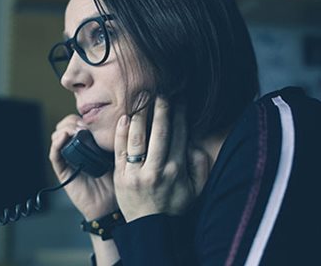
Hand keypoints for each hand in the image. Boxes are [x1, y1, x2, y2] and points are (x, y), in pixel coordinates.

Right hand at [49, 114, 117, 219]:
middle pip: (64, 126)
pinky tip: (63, 137)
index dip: (81, 117)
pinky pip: (54, 155)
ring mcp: (67, 159)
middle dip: (72, 121)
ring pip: (57, 137)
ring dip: (64, 129)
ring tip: (76, 131)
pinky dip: (56, 144)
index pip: (76, 121)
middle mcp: (75, 149)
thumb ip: (113, 139)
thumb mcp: (116, 154)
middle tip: (84, 125)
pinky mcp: (62, 171)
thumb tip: (119, 118)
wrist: (110, 204)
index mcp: (87, 143)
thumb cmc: (116, 180)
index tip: (92, 118)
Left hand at [113, 98, 196, 221]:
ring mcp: (136, 173)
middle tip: (162, 91)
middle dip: (162, 108)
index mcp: (176, 171)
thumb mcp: (197, 190)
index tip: (180, 99)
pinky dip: (122, 132)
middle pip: (160, 132)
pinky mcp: (120, 176)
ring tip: (142, 97)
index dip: (180, 115)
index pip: (179, 135)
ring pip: (138, 138)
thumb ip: (200, 166)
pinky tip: (125, 117)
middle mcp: (157, 170)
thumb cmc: (174, 207)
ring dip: (141, 114)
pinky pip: (120, 150)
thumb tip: (193, 144)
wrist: (150, 229)